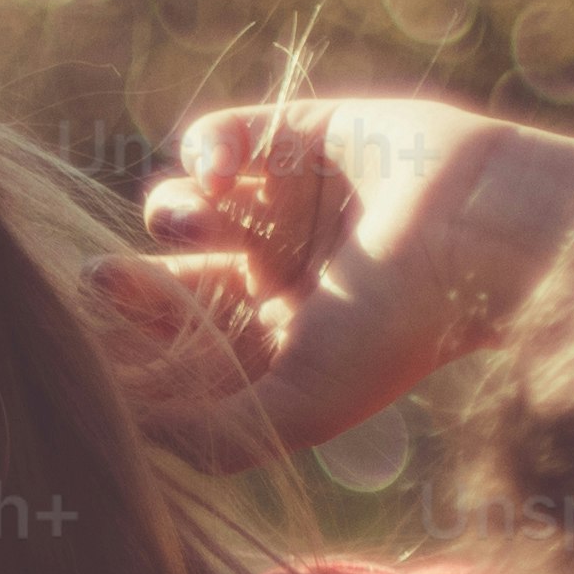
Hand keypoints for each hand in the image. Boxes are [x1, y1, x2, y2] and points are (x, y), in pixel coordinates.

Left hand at [103, 98, 573, 464]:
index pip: (180, 346)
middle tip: (100, 280)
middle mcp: (278, 274)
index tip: (98, 340)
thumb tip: (125, 438)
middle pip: (171, 275)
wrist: (475, 236)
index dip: (133, 342)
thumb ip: (210, 437)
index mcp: (276, 342)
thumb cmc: (394, 335)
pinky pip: (220, 137)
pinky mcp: (299, 134)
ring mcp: (287, 204)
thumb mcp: (295, 408)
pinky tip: (220, 172)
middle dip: (131, 280)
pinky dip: (206, 148)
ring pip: (188, 205)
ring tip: (194, 222)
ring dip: (173, 212)